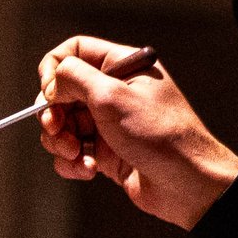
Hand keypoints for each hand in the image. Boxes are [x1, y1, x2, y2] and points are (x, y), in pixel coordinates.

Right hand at [35, 36, 237, 231]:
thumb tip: (52, 81)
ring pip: (63, 125)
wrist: (188, 185)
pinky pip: (74, 152)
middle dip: (53, 113)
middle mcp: (115, 91)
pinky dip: (72, 162)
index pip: (75, 51)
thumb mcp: (113, 97)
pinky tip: (88, 170)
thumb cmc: (160, 135)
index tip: (50, 93)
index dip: (54, 69)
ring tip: (76, 154)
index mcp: (123, 67)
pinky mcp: (107, 153)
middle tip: (57, 129)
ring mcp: (110, 123)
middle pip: (62, 92)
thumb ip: (75, 79)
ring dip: (61, 141)